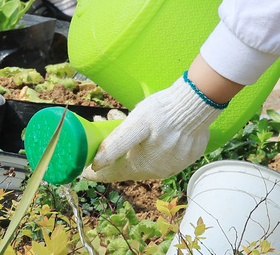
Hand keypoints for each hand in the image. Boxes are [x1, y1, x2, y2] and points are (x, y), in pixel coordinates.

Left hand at [82, 74, 222, 182]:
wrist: (197, 105)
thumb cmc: (164, 114)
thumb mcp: (135, 125)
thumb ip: (115, 145)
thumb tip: (96, 164)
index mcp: (142, 167)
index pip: (112, 175)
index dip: (95, 173)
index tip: (82, 169)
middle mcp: (156, 171)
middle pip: (125, 161)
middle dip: (109, 148)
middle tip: (99, 127)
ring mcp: (171, 164)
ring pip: (140, 154)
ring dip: (126, 141)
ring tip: (115, 117)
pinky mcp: (182, 155)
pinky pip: (157, 150)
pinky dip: (144, 140)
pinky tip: (141, 125)